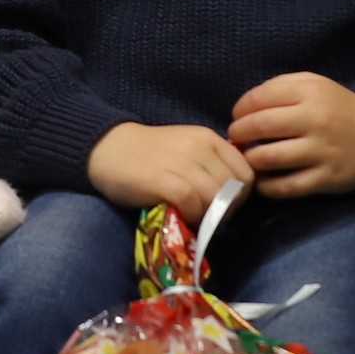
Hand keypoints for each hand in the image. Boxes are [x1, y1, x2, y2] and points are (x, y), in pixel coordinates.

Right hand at [87, 121, 252, 222]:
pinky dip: (191, 216)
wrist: (108, 149)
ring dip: (207, 215)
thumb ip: (211, 165)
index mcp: (209, 138)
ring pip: (216, 199)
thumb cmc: (149, 155)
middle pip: (233, 190)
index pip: (246, 173)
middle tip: (206, 215)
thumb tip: (234, 196)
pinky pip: (193, 204)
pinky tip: (179, 214)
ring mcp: (182, 163)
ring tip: (191, 215)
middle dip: (225, 209)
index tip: (224, 204)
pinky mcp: (165, 181)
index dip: (241, 195)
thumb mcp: (187, 150)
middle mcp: (199, 147)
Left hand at [228, 72, 354, 197]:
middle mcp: (315, 120)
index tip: (238, 116)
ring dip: (250, 159)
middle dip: (239, 133)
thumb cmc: (336, 107)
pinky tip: (262, 181)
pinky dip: (267, 186)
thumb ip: (279, 87)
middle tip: (238, 138)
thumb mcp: (314, 84)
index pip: (259, 98)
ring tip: (249, 158)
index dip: (240, 109)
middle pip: (260, 126)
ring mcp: (322, 151)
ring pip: (269, 158)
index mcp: (310, 93)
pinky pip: (287, 186)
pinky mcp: (327, 178)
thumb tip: (244, 107)